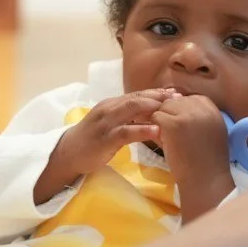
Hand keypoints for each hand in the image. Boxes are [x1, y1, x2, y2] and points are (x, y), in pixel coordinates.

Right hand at [35, 91, 171, 203]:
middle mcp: (109, 108)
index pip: (137, 94)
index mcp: (112, 104)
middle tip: (180, 98)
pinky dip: (142, 129)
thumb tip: (153, 115)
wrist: (68, 153)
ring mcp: (106, 123)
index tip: (176, 93)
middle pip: (137, 98)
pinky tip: (156, 130)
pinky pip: (126, 132)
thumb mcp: (110, 124)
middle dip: (159, 97)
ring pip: (132, 109)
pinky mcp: (105, 138)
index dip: (157, 93)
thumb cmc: (92, 140)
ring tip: (171, 108)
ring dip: (153, 107)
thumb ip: (127, 118)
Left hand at [151, 93, 235, 218]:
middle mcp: (201, 107)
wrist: (205, 180)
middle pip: (173, 101)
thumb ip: (194, 115)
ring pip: (163, 108)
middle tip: (170, 134)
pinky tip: (162, 141)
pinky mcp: (173, 123)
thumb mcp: (207, 131)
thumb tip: (170, 100)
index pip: (187, 99)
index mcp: (212, 108)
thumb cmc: (205, 160)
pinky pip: (155, 117)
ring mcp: (187, 114)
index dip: (179, 112)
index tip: (178, 127)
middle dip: (168, 115)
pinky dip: (154, 129)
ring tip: (167, 138)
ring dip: (160, 121)